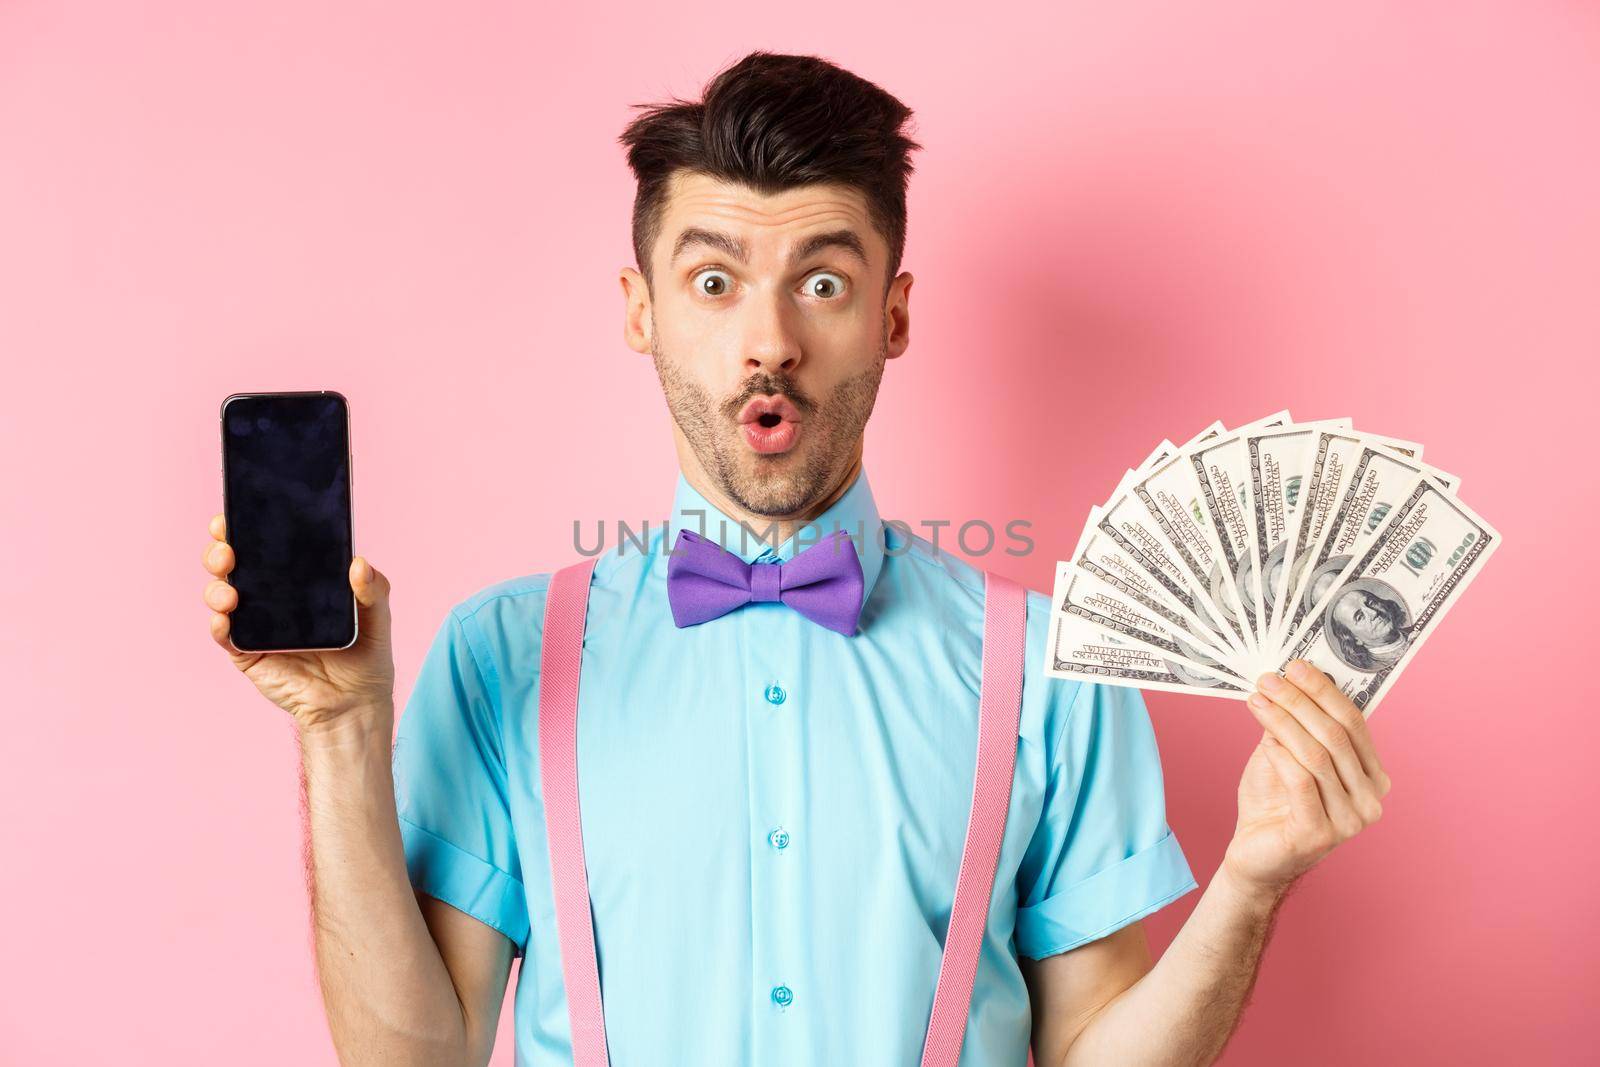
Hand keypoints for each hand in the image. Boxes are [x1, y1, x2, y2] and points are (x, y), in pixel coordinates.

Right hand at [202, 512, 395, 732]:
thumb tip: (359, 563)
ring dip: (217, 588)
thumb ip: (374, 590)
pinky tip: (224, 619)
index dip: (245, 526)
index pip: (265, 545)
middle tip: (228, 550)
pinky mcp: (248, 653)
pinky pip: (225, 636)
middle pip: (233, 564)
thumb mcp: (378, 619)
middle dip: (221, 551)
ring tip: (231, 593)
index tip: (236, 514)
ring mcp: (256, 624)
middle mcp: (270, 597)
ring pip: (221, 595)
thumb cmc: (365, 658)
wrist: (355, 705)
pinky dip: (219, 625)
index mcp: (298, 580)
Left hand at [1222, 659, 1391, 899]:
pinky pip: (1301, 783)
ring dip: (1284, 722)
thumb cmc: (1274, 802)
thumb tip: (1289, 680)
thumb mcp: (1285, 754)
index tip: (1295, 667)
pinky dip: (1281, 756)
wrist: (1256, 855)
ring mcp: (1349, 821)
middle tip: (1269, 681)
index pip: (1354, 723)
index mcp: (1372, 776)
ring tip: (1258, 702)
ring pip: (1317, 756)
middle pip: (1336, 736)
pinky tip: (1265, 741)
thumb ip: (1295, 724)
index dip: (1324, 692)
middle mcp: (1369, 799)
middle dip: (1299, 702)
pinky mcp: (1320, 835)